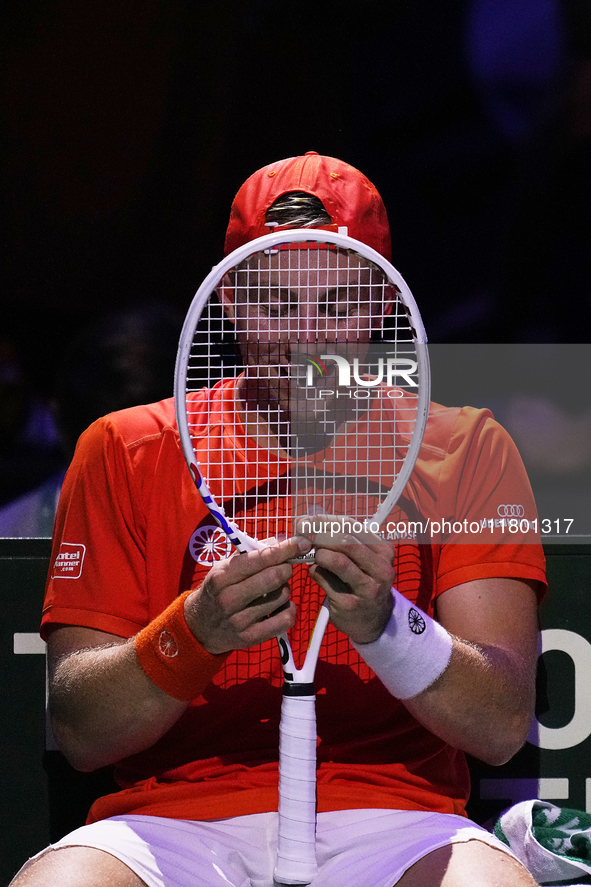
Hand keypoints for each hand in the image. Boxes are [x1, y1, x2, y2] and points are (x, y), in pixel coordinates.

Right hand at [184, 536, 311, 653]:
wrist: (201, 627)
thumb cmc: (219, 589)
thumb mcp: (226, 567)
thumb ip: (254, 552)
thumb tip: (284, 540)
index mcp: (222, 576)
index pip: (260, 558)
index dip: (286, 548)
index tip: (303, 543)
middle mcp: (229, 598)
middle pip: (274, 577)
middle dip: (286, 568)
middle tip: (284, 567)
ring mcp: (240, 620)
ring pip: (282, 596)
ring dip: (285, 589)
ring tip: (274, 589)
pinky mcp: (250, 638)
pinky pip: (285, 620)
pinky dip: (289, 609)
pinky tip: (281, 606)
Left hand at [296, 515, 394, 644]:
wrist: (375, 620)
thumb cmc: (364, 581)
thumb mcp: (363, 560)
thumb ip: (342, 542)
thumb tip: (308, 522)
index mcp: (384, 550)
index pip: (352, 526)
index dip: (327, 520)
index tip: (308, 519)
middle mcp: (381, 569)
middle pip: (346, 542)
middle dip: (320, 536)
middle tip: (304, 535)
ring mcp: (367, 588)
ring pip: (339, 561)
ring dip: (320, 555)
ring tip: (315, 556)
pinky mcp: (350, 604)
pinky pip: (326, 581)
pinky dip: (315, 572)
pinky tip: (315, 572)